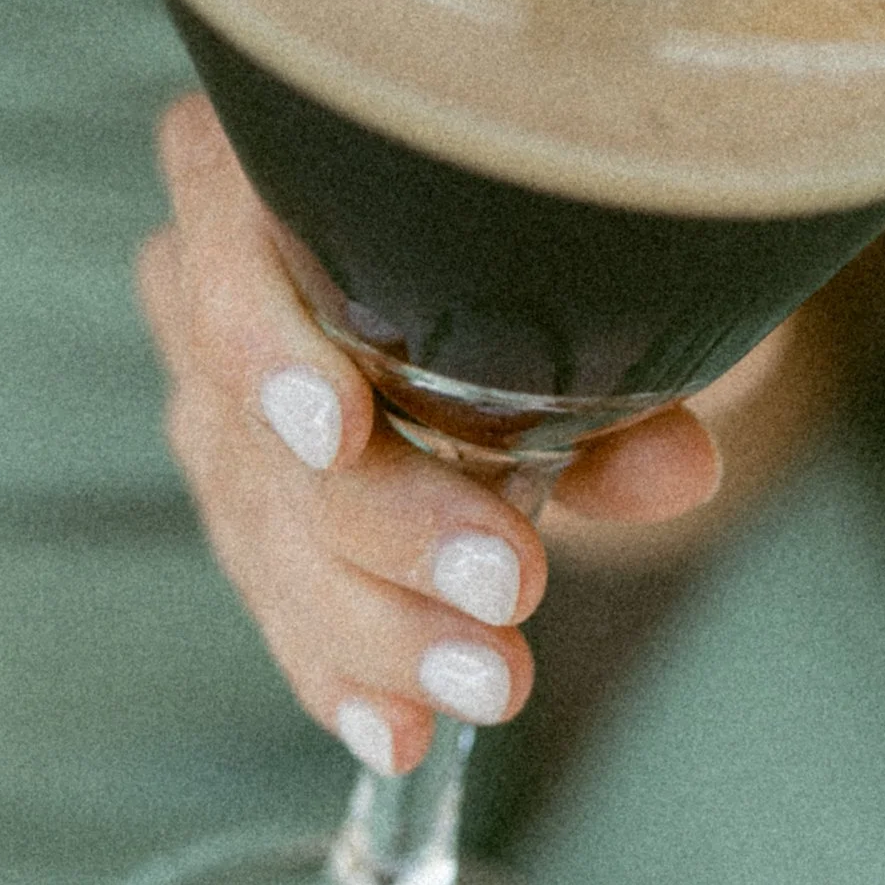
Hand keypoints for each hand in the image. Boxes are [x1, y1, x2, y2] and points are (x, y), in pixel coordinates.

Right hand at [139, 91, 723, 775]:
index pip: (223, 232)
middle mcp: (213, 265)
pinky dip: (349, 669)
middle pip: (250, 412)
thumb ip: (640, 356)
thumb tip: (671, 462)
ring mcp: (219, 395)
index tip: (340, 427)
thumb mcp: (633, 271)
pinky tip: (400, 730)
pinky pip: (279, 597)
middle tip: (506, 588)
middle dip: (381, 523)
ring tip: (488, 680)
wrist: (576, 279)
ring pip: (261, 527)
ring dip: (377, 623)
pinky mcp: (248, 502)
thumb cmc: (586, 236)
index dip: (267, 338)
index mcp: (273, 154)